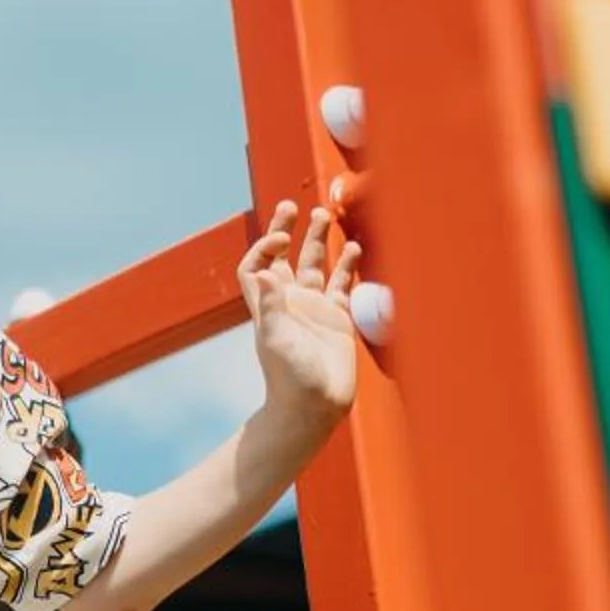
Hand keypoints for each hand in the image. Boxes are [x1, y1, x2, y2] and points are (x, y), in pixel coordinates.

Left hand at [239, 198, 361, 425]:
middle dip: (286, 230)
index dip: (263, 247)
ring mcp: (314, 309)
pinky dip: (346, 266)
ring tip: (324, 215)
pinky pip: (341, 285)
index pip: (255, 266)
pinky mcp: (337, 319)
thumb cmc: (290, 378)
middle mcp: (289, 303)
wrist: (314, 406)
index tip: (281, 239)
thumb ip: (271, 304)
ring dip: (318, 241)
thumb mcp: (276, 339)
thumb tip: (265, 270)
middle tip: (291, 204)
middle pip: (283, 257)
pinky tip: (354, 248)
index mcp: (268, 305)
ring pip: (315, 266)